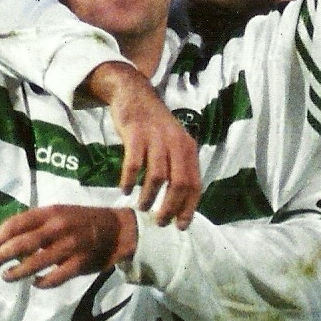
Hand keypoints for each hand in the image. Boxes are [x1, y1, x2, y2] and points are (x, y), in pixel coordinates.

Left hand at [0, 204, 137, 287]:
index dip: (0, 236)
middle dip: (1, 255)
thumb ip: (38, 223)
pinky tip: (35, 283)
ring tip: (6, 276)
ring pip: (35, 263)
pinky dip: (41, 282)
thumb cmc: (83, 220)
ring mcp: (70, 247)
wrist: (118, 230)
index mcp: (51, 212)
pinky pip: (54, 278)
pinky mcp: (79, 264)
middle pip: (22, 244)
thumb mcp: (60, 212)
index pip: (17, 222)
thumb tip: (9, 239)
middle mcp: (58, 228)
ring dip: (16, 272)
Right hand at [83, 61, 200, 227]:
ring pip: (157, 177)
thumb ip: (179, 167)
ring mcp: (156, 138)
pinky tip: (125, 189)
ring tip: (142, 207)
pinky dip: (130, 181)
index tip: (180, 226)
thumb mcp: (174, 143)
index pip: (195, 184)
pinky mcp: (136, 134)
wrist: (135, 94)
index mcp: (189, 148)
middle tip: (159, 221)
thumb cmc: (154, 126)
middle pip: (178, 184)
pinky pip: (133, 164)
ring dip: (149, 197)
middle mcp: (176, 143)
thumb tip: (181, 203)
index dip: (189, 208)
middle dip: (169, 208)